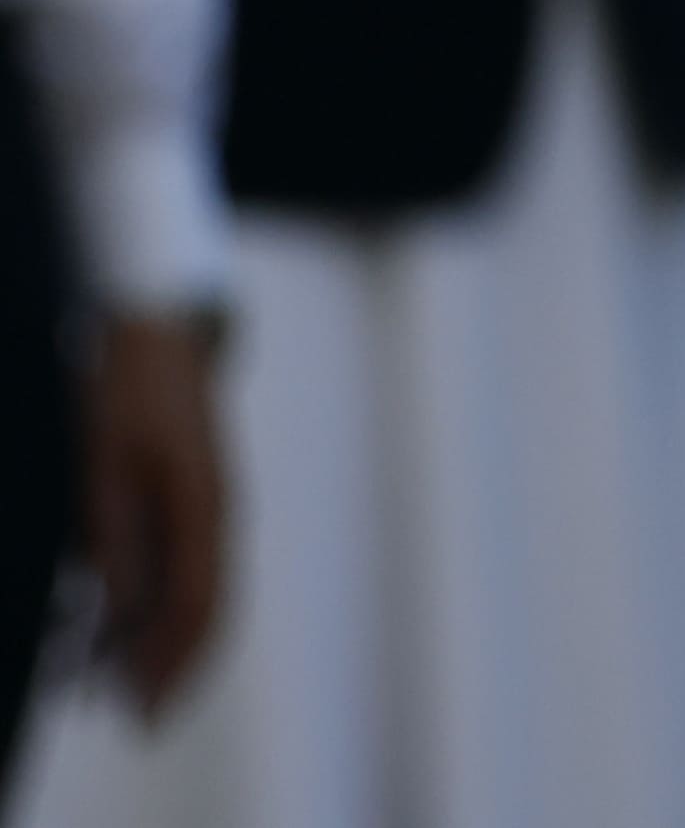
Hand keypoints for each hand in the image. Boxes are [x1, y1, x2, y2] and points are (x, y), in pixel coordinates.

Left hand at [79, 310, 226, 713]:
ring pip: (200, 593)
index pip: (195, 609)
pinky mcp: (196, 499)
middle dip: (172, 668)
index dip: (169, 666)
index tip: (143, 711)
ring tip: (119, 681)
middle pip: (207, 610)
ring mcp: (213, 507)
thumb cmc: (127, 392)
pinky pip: (190, 568)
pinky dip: (163, 607)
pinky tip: (128, 622)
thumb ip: (115, 543)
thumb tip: (116, 615)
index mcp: (205, 510)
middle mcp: (219, 516)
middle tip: (135, 715)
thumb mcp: (104, 469)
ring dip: (163, 642)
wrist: (160, 330)